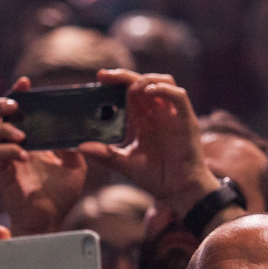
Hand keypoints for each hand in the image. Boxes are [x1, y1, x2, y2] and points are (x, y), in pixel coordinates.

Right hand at [0, 77, 86, 234]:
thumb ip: (74, 145)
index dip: (16, 93)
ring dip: (2, 128)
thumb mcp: (76, 165)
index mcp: (26, 139)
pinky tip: (24, 154)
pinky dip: (8, 149)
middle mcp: (10, 146)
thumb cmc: (61, 195)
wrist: (51, 220)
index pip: (13, 110)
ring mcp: (2, 160)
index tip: (26, 82)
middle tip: (17, 106)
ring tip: (22, 133)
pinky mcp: (0, 174)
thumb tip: (77, 127)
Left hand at [78, 69, 218, 213]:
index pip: (129, 93)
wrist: (179, 191)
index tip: (99, 78)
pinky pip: (178, 96)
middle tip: (104, 76)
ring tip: (130, 86)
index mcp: (144, 120)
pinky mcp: (186, 120)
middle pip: (143, 82)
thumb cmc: (156, 178)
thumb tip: (80, 147)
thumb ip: (105, 154)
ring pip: (163, 82)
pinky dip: (164, 89)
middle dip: (124, 76)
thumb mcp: (125, 164)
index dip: (115, 82)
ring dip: (146, 79)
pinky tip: (149, 92)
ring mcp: (173, 115)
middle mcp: (158, 113)